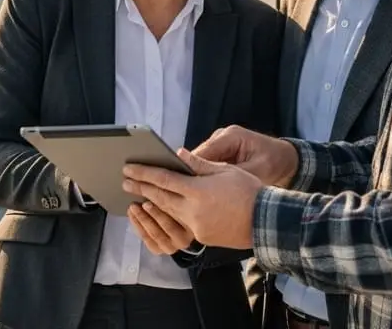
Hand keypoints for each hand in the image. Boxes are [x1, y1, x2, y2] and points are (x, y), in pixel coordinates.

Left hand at [123, 150, 263, 249]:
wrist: (266, 221)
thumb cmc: (248, 191)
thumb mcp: (224, 171)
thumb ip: (198, 164)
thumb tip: (178, 153)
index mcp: (197, 190)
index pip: (163, 179)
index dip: (144, 172)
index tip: (129, 168)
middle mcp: (192, 210)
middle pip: (160, 197)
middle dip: (141, 188)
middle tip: (125, 181)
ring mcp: (196, 226)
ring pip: (168, 213)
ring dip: (152, 203)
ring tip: (140, 194)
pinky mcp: (201, 237)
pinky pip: (181, 225)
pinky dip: (170, 216)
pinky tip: (164, 209)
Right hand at [194, 125, 298, 187]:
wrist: (285, 159)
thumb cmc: (275, 162)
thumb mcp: (258, 170)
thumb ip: (236, 175)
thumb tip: (213, 185)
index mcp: (231, 136)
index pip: (204, 152)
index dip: (190, 168)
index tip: (185, 187)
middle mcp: (221, 137)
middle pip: (197, 156)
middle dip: (191, 175)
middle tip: (186, 195)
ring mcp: (219, 144)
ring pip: (200, 162)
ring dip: (197, 177)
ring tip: (192, 196)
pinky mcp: (220, 153)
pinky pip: (207, 166)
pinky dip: (205, 178)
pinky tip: (202, 193)